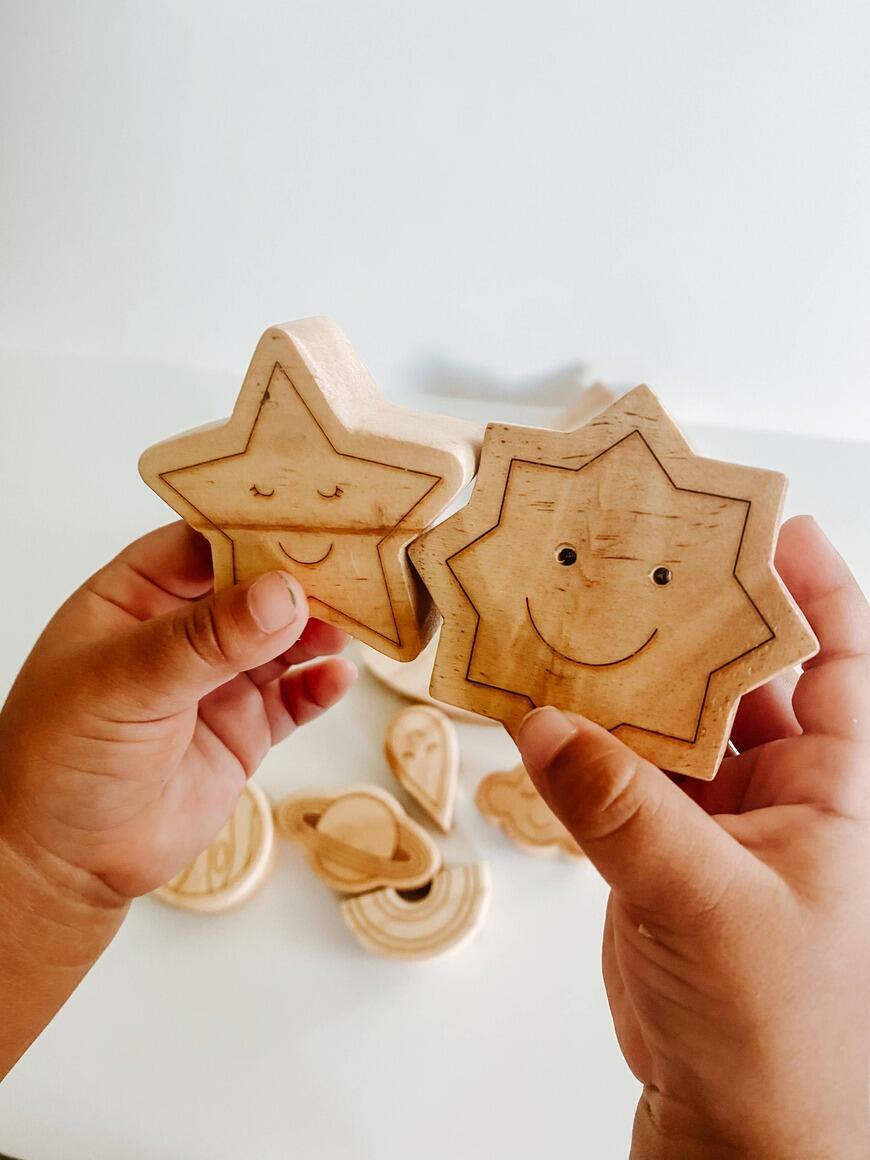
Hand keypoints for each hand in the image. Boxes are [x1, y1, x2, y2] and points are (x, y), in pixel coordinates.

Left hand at [0, 521, 355, 898]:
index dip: (253, 527)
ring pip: (283, 638)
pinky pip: (293, 697)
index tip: (309, 516)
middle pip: (254, 586)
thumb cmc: (60, 760)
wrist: (66, 861)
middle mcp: (181, 631)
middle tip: (353, 564)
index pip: (203, 542)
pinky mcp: (244, 728)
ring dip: (319, 628)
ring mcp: (216, 680)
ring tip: (355, 620)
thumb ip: (205, 641)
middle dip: (300, 577)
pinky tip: (337, 676)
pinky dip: (319, 685)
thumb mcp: (125, 685)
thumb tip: (282, 595)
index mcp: (135, 596)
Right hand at [516, 516, 869, 1159]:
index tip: (768, 524)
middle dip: (693, 621)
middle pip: (740, 679)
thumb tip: (544, 722)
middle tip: (637, 558)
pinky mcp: (658, 856)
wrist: (738, 1136)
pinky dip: (581, 749)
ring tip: (572, 622)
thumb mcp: (710, 904)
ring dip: (624, 685)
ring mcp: (715, 823)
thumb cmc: (778, 1036)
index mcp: (839, 790)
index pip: (843, 661)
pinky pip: (619, 781)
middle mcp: (783, 793)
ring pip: (669, 728)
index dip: (814, 587)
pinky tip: (540, 713)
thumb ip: (621, 809)